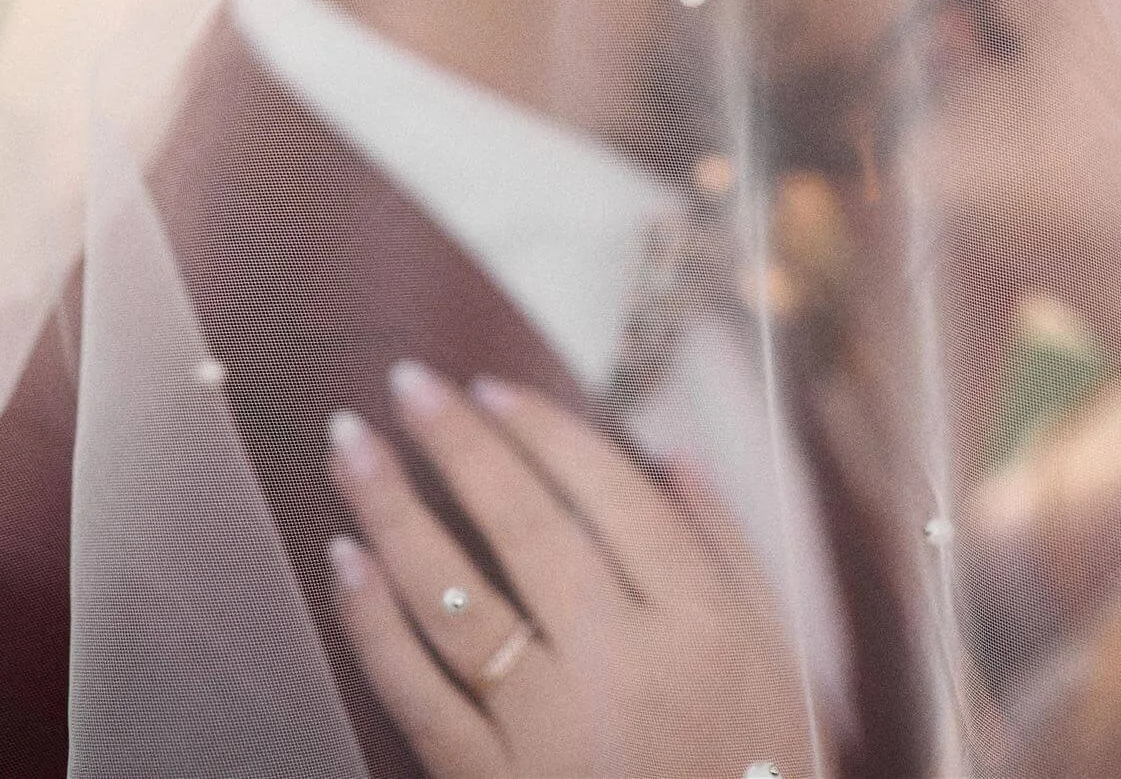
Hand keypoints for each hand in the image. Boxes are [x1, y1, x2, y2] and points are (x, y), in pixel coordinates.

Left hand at [325, 362, 815, 777]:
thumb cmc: (753, 764)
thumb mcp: (776, 654)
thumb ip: (729, 547)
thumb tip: (671, 451)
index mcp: (699, 622)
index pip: (609, 496)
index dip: (542, 431)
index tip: (490, 385)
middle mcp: (622, 663)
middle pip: (525, 530)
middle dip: (458, 445)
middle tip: (407, 380)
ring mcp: (549, 727)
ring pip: (456, 600)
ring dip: (394, 513)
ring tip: (352, 445)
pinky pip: (417, 693)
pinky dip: (373, 623)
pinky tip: (345, 559)